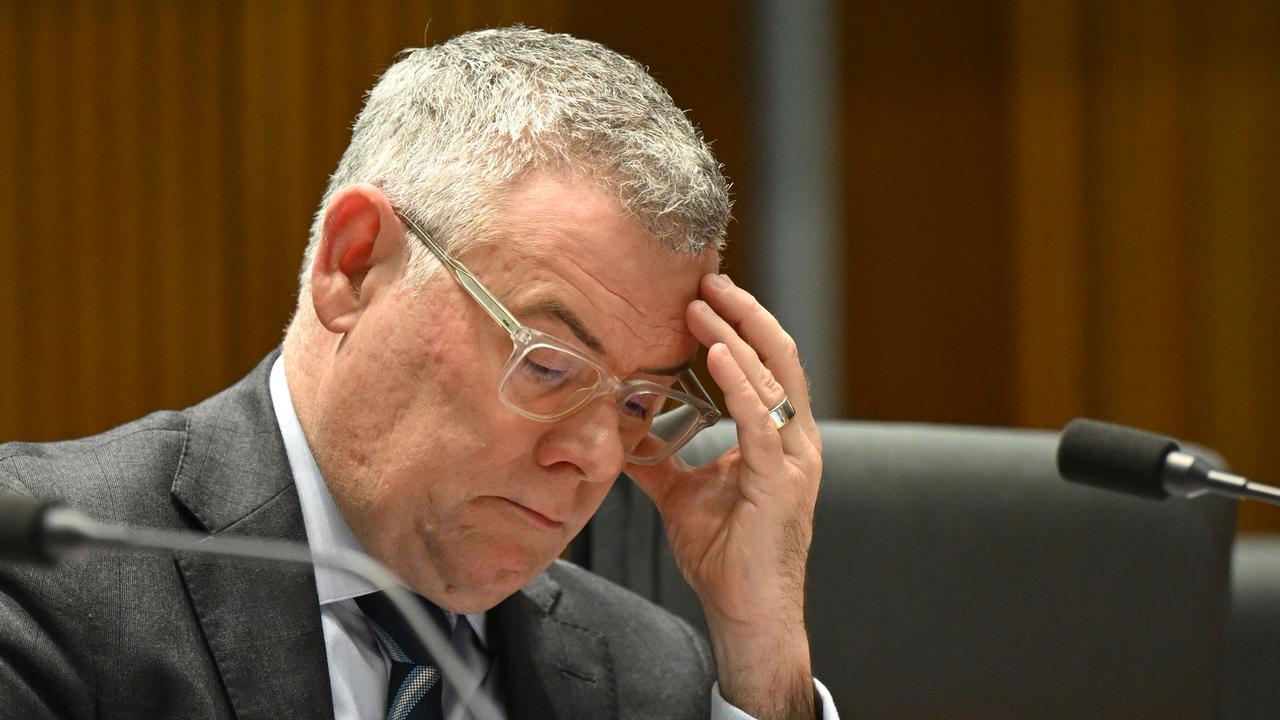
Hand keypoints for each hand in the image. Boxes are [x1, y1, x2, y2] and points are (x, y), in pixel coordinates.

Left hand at [626, 273, 821, 719]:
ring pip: (771, 379)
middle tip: (706, 279)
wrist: (747, 616)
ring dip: (735, 336)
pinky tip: (715, 355)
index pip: (766, 365)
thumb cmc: (726, 559)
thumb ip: (661, 461)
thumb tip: (622, 434)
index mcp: (779, 439)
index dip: (740, 326)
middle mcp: (795, 441)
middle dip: (743, 313)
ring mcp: (794, 461)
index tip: (703, 295)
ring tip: (702, 305)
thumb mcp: (683, 497)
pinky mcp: (780, 483)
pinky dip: (739, 384)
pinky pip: (760, 422)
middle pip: (778, 356)